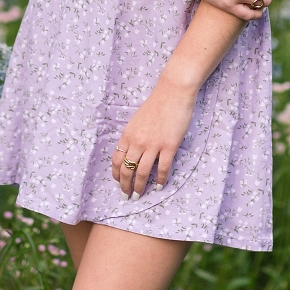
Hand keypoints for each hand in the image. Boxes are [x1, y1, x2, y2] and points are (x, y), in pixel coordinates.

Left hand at [111, 77, 195, 199]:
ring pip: (142, 172)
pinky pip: (162, 169)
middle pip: (127, 170)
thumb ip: (133, 136)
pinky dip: (160, 180)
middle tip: (126, 196)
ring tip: (139, 196)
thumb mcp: (137, 120)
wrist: (173, 93)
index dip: (116, 174)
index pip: (117, 160)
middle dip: (125, 186)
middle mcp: (137, 141)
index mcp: (128, 134)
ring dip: (139, 187)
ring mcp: (153, 145)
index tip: (118, 183)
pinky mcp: (169, 146)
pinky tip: (159, 186)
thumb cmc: (156, 104)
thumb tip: (131, 153)